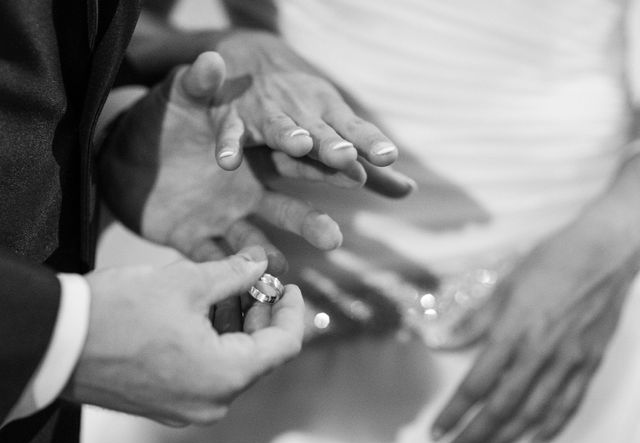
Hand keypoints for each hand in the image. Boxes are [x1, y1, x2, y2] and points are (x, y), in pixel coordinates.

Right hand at [63, 247, 303, 425]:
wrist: (56, 341)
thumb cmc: (119, 312)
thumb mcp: (186, 282)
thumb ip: (234, 274)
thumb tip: (260, 261)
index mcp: (225, 376)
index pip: (284, 346)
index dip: (292, 311)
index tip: (288, 285)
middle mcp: (212, 401)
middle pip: (259, 355)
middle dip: (262, 314)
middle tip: (257, 280)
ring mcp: (188, 406)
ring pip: (233, 362)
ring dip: (237, 326)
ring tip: (229, 289)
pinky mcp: (167, 402)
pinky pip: (208, 372)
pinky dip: (215, 342)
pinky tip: (204, 311)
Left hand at [100, 52, 341, 273]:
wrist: (119, 155)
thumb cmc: (158, 120)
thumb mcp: (179, 99)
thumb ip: (197, 83)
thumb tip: (212, 57)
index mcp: (253, 158)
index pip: (293, 163)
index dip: (321, 167)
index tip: (352, 172)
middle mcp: (246, 192)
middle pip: (285, 211)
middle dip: (309, 224)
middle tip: (333, 238)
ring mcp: (220, 218)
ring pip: (253, 242)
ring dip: (268, 256)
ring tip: (281, 269)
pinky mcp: (191, 238)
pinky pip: (209, 258)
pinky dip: (221, 271)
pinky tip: (235, 281)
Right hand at [211, 30, 398, 176]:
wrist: (252, 53)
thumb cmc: (303, 103)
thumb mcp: (336, 127)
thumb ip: (368, 165)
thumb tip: (409, 192)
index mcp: (330, 115)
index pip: (355, 131)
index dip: (370, 143)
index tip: (388, 156)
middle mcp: (302, 113)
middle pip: (320, 131)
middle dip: (332, 144)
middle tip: (347, 156)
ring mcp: (266, 114)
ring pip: (278, 126)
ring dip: (288, 134)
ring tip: (300, 145)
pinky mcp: (232, 119)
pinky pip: (230, 133)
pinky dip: (228, 144)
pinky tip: (229, 162)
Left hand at [431, 218, 639, 442]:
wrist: (601, 253)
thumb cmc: (548, 264)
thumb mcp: (502, 287)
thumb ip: (472, 321)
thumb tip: (439, 342)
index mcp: (511, 332)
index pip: (476, 385)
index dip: (454, 412)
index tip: (437, 430)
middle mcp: (538, 353)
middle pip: (501, 407)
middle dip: (474, 434)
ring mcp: (567, 361)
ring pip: (534, 413)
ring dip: (506, 437)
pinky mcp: (588, 362)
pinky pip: (569, 404)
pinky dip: (551, 426)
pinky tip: (535, 439)